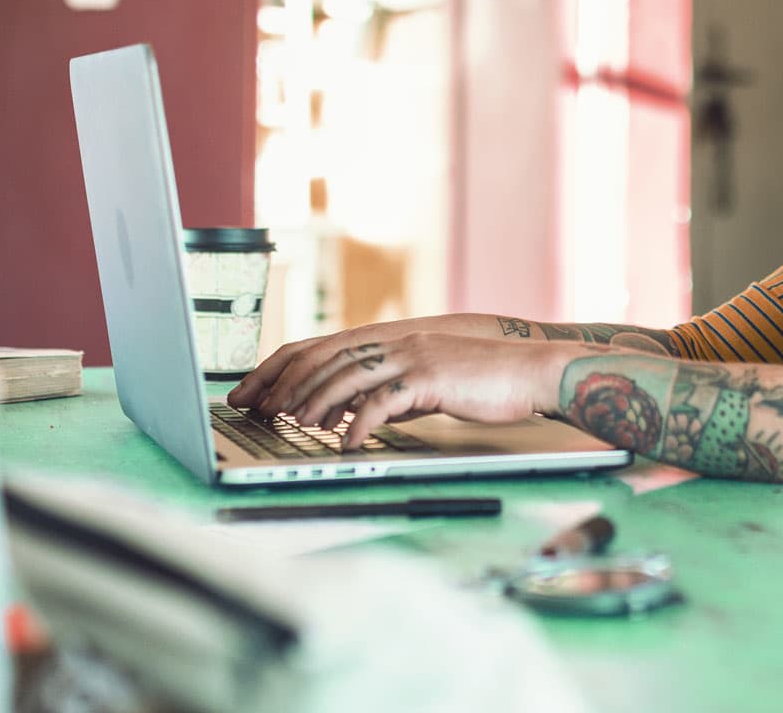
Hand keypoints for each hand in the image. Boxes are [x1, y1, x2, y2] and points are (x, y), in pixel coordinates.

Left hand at [227, 330, 575, 449]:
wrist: (531, 371)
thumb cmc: (481, 381)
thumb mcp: (424, 380)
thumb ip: (387, 388)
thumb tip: (346, 412)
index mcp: (387, 339)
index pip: (318, 346)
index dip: (279, 366)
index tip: (251, 389)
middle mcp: (393, 341)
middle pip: (323, 357)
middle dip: (284, 384)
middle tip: (257, 410)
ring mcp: (411, 356)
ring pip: (346, 376)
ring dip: (316, 403)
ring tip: (295, 425)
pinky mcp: (430, 377)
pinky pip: (384, 401)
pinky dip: (360, 423)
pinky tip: (346, 443)